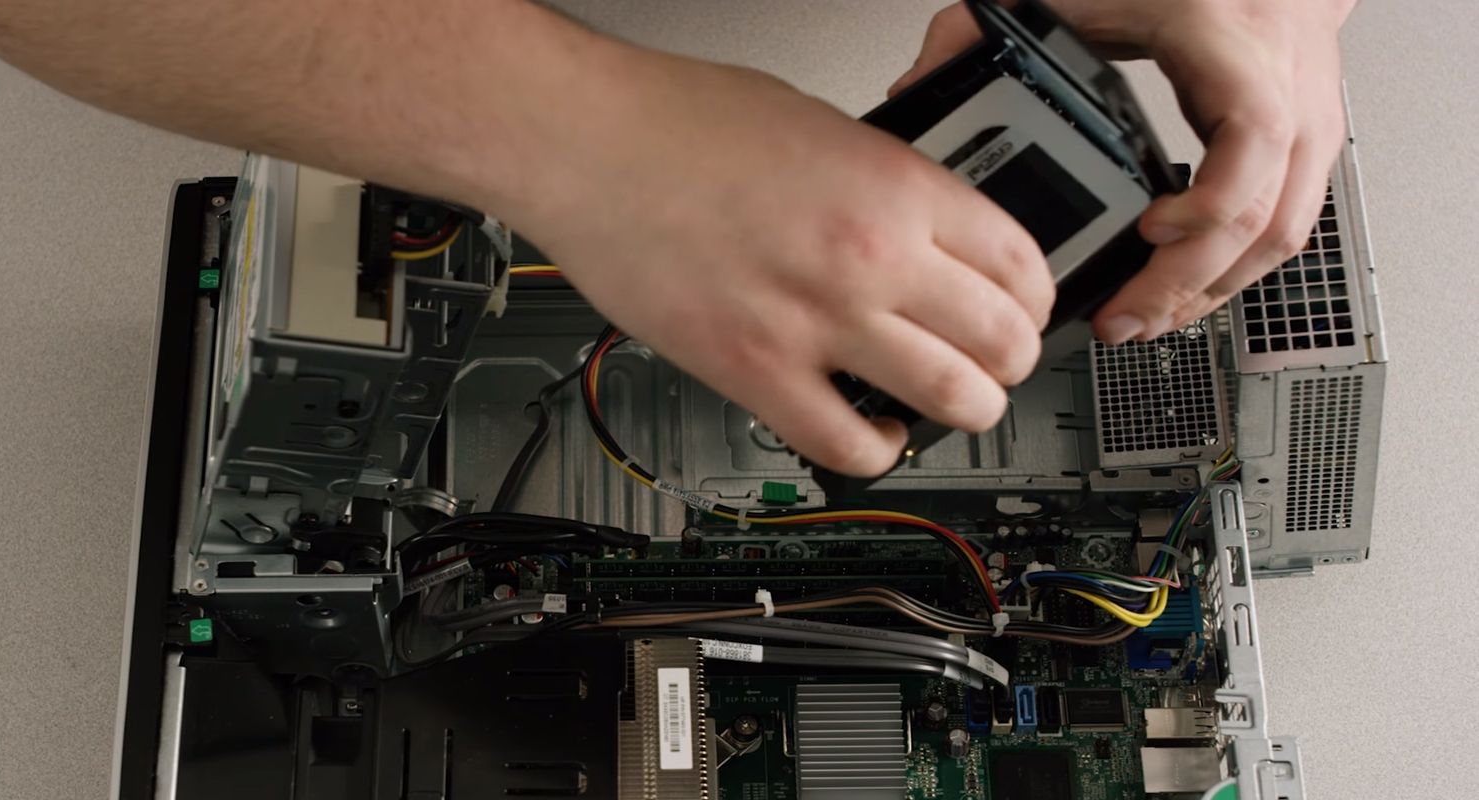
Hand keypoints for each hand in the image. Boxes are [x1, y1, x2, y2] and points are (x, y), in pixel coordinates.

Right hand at [514, 47, 1053, 476]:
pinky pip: (847, 446)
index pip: (1020, 262)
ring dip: (968, 411)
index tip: (1026, 310)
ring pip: (952, 401)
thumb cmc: (679, 121)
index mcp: (893, 185)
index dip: (1038, 298)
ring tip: (952, 405)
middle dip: (1014, 361)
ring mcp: (814, 320)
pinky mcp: (752, 371)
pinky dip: (876, 452)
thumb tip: (926, 232)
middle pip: (1003, 339)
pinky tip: (871, 433)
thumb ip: (885, 184)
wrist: (585, 142)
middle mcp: (868, 256)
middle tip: (997, 363)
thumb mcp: (821, 124)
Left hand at [892, 0, 1355, 343]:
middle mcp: (1287, 89)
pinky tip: (1182, 295)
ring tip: (1144, 322)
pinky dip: (1232, 273)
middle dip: (1190, 284)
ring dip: (1212, 292)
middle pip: (1266, 215)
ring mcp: (1310, 124)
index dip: (1208, 203)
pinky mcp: (1310, 151)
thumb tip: (923, 81)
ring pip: (1282, 236)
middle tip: (1125, 320)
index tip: (1148, 232)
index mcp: (1232, 44)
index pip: (1252, 137)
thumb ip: (990, 25)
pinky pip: (1284, 231)